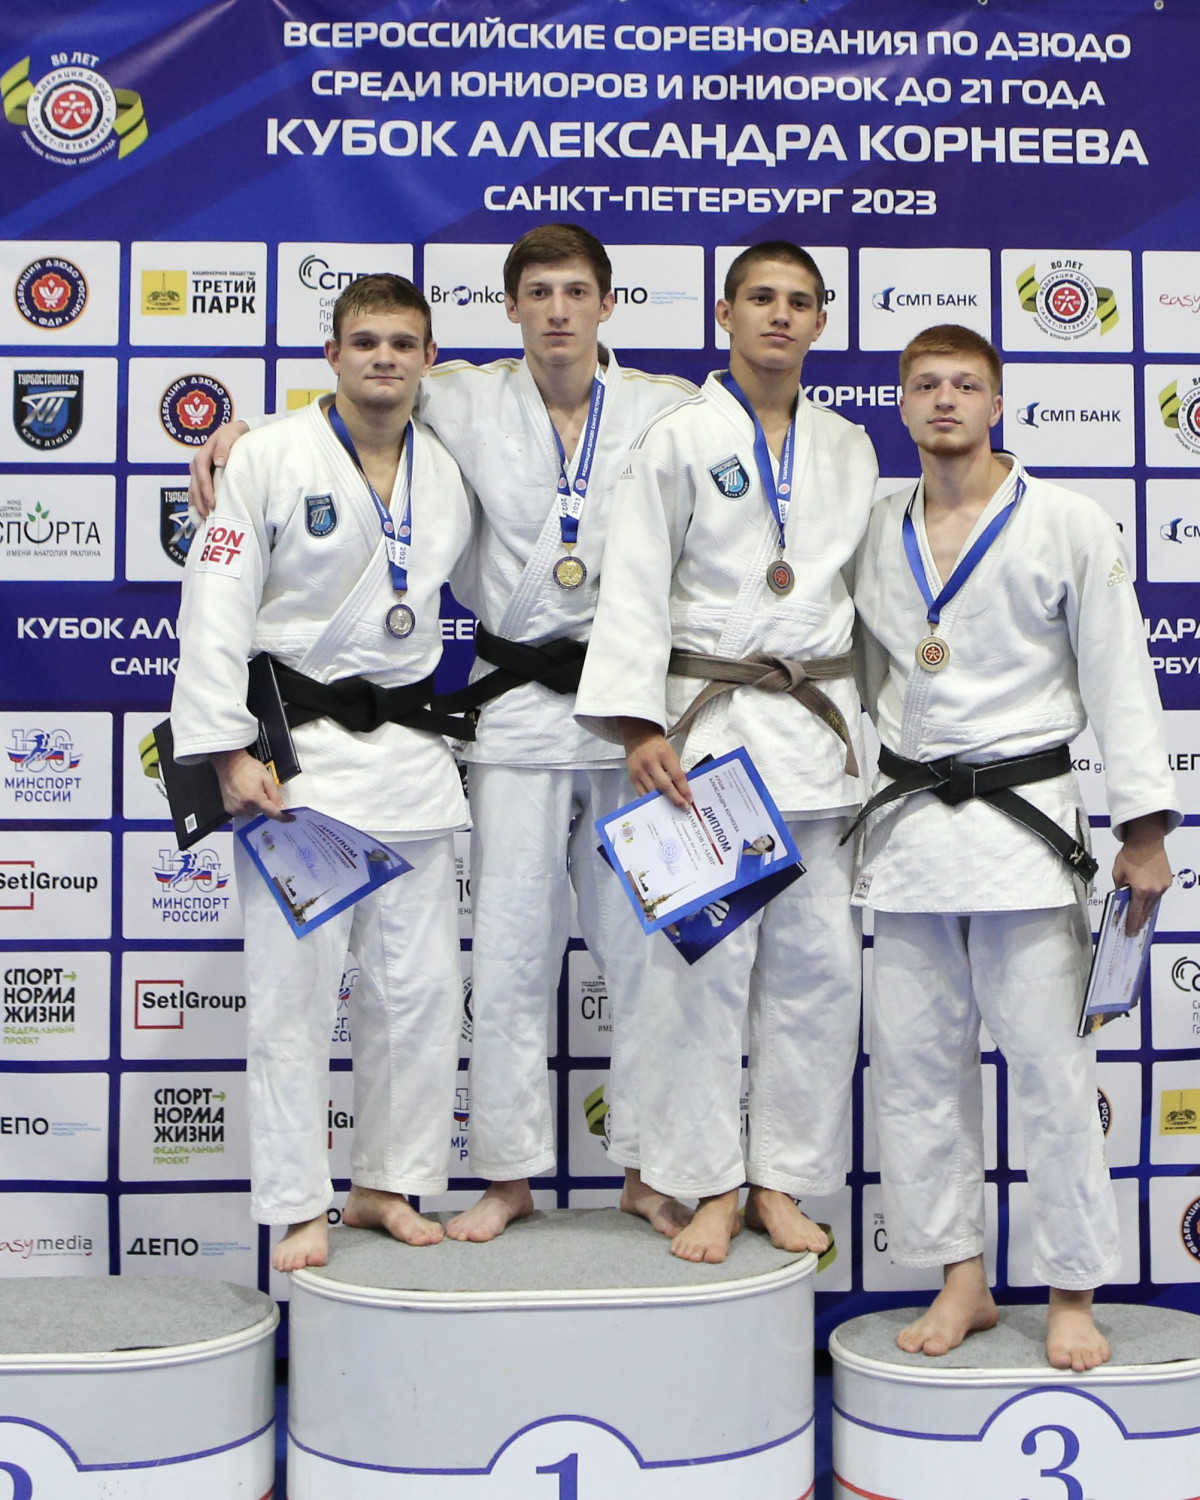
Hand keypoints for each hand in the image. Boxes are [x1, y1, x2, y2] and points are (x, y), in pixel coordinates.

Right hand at [189, 421, 248, 515]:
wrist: (230, 432)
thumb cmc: (231, 435)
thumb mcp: (228, 437)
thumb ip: (223, 448)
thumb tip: (218, 462)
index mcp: (202, 457)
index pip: (202, 477)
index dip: (206, 491)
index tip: (213, 504)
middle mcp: (196, 465)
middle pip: (195, 487)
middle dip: (200, 503)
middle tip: (207, 517)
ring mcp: (197, 472)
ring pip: (193, 491)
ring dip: (197, 505)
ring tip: (204, 519)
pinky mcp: (201, 476)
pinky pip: (196, 491)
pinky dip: (197, 502)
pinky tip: (200, 514)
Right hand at [210, 748, 284, 817]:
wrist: (229, 763)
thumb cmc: (248, 767)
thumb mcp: (267, 778)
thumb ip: (275, 795)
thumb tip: (283, 808)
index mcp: (254, 799)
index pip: (272, 813)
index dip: (283, 817)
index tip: (290, 818)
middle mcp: (244, 807)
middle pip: (263, 813)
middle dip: (266, 804)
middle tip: (263, 791)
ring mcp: (235, 809)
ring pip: (253, 814)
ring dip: (257, 806)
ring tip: (252, 791)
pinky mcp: (229, 809)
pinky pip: (244, 813)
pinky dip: (248, 807)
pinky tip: (246, 795)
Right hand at [618, 717, 691, 807]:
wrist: (638, 737)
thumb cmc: (657, 746)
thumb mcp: (670, 753)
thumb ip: (676, 769)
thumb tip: (683, 789)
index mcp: (664, 755)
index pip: (677, 776)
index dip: (684, 789)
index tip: (689, 799)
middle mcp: (651, 763)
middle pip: (665, 786)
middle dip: (676, 798)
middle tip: (684, 807)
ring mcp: (640, 771)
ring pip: (653, 792)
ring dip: (664, 802)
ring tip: (673, 808)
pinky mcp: (633, 777)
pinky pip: (642, 794)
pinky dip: (652, 800)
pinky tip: (659, 804)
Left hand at [1112, 810, 1171, 933]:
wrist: (1146, 841)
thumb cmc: (1129, 856)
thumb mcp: (1118, 874)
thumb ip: (1120, 889)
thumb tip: (1122, 898)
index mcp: (1141, 890)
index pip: (1136, 913)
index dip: (1132, 924)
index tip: (1130, 933)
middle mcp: (1154, 891)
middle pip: (1146, 911)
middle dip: (1139, 921)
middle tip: (1133, 930)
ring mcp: (1163, 887)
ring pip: (1153, 904)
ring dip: (1146, 911)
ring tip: (1140, 920)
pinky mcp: (1167, 881)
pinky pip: (1158, 895)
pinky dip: (1151, 900)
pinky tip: (1146, 904)